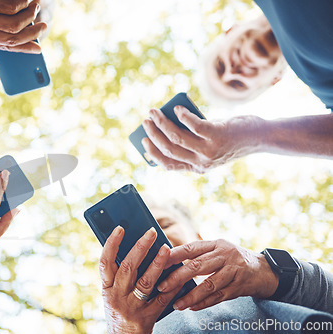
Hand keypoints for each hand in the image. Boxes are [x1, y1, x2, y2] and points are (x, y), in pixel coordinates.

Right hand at [100, 226, 183, 333]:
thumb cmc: (119, 309)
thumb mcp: (112, 292)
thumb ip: (119, 273)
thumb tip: (135, 245)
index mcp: (106, 288)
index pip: (105, 262)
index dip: (111, 244)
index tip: (120, 228)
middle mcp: (117, 296)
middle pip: (128, 268)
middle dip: (140, 248)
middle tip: (152, 232)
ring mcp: (133, 307)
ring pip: (145, 282)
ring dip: (157, 264)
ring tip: (166, 248)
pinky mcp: (148, 316)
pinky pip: (162, 298)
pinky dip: (171, 285)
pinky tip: (179, 273)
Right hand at [142, 106, 262, 172]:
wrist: (259, 137)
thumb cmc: (230, 138)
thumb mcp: (208, 144)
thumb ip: (190, 138)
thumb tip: (168, 121)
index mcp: (197, 167)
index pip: (168, 165)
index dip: (153, 153)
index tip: (144, 141)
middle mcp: (201, 162)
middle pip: (169, 149)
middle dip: (153, 134)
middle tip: (146, 121)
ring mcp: (209, 150)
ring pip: (177, 137)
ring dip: (162, 123)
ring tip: (154, 112)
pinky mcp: (217, 135)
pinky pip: (194, 125)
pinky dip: (182, 116)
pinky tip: (177, 109)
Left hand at [157, 239, 278, 310]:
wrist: (265, 271)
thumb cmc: (234, 259)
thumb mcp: (219, 250)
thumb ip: (199, 253)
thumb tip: (169, 258)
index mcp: (216, 244)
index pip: (191, 248)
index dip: (174, 255)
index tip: (159, 262)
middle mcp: (225, 255)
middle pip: (198, 266)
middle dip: (178, 277)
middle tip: (162, 286)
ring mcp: (234, 272)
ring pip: (208, 285)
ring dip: (190, 296)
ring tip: (176, 304)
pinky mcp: (240, 287)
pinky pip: (219, 297)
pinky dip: (204, 303)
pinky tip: (192, 307)